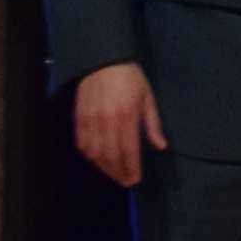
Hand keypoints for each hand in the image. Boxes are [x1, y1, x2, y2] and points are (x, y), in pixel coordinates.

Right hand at [74, 61, 166, 187]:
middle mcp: (108, 120)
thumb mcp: (147, 97)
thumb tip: (161, 146)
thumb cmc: (130, 78)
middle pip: (111, 155)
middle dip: (118, 172)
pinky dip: (89, 155)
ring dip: (104, 167)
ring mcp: (91, 119)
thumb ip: (153, 124)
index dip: (132, 168)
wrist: (103, 59)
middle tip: (125, 181)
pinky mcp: (80, 117)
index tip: (135, 179)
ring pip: (95, 153)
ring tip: (113, 173)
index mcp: (127, 115)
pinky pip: (82, 143)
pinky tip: (97, 160)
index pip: (129, 150)